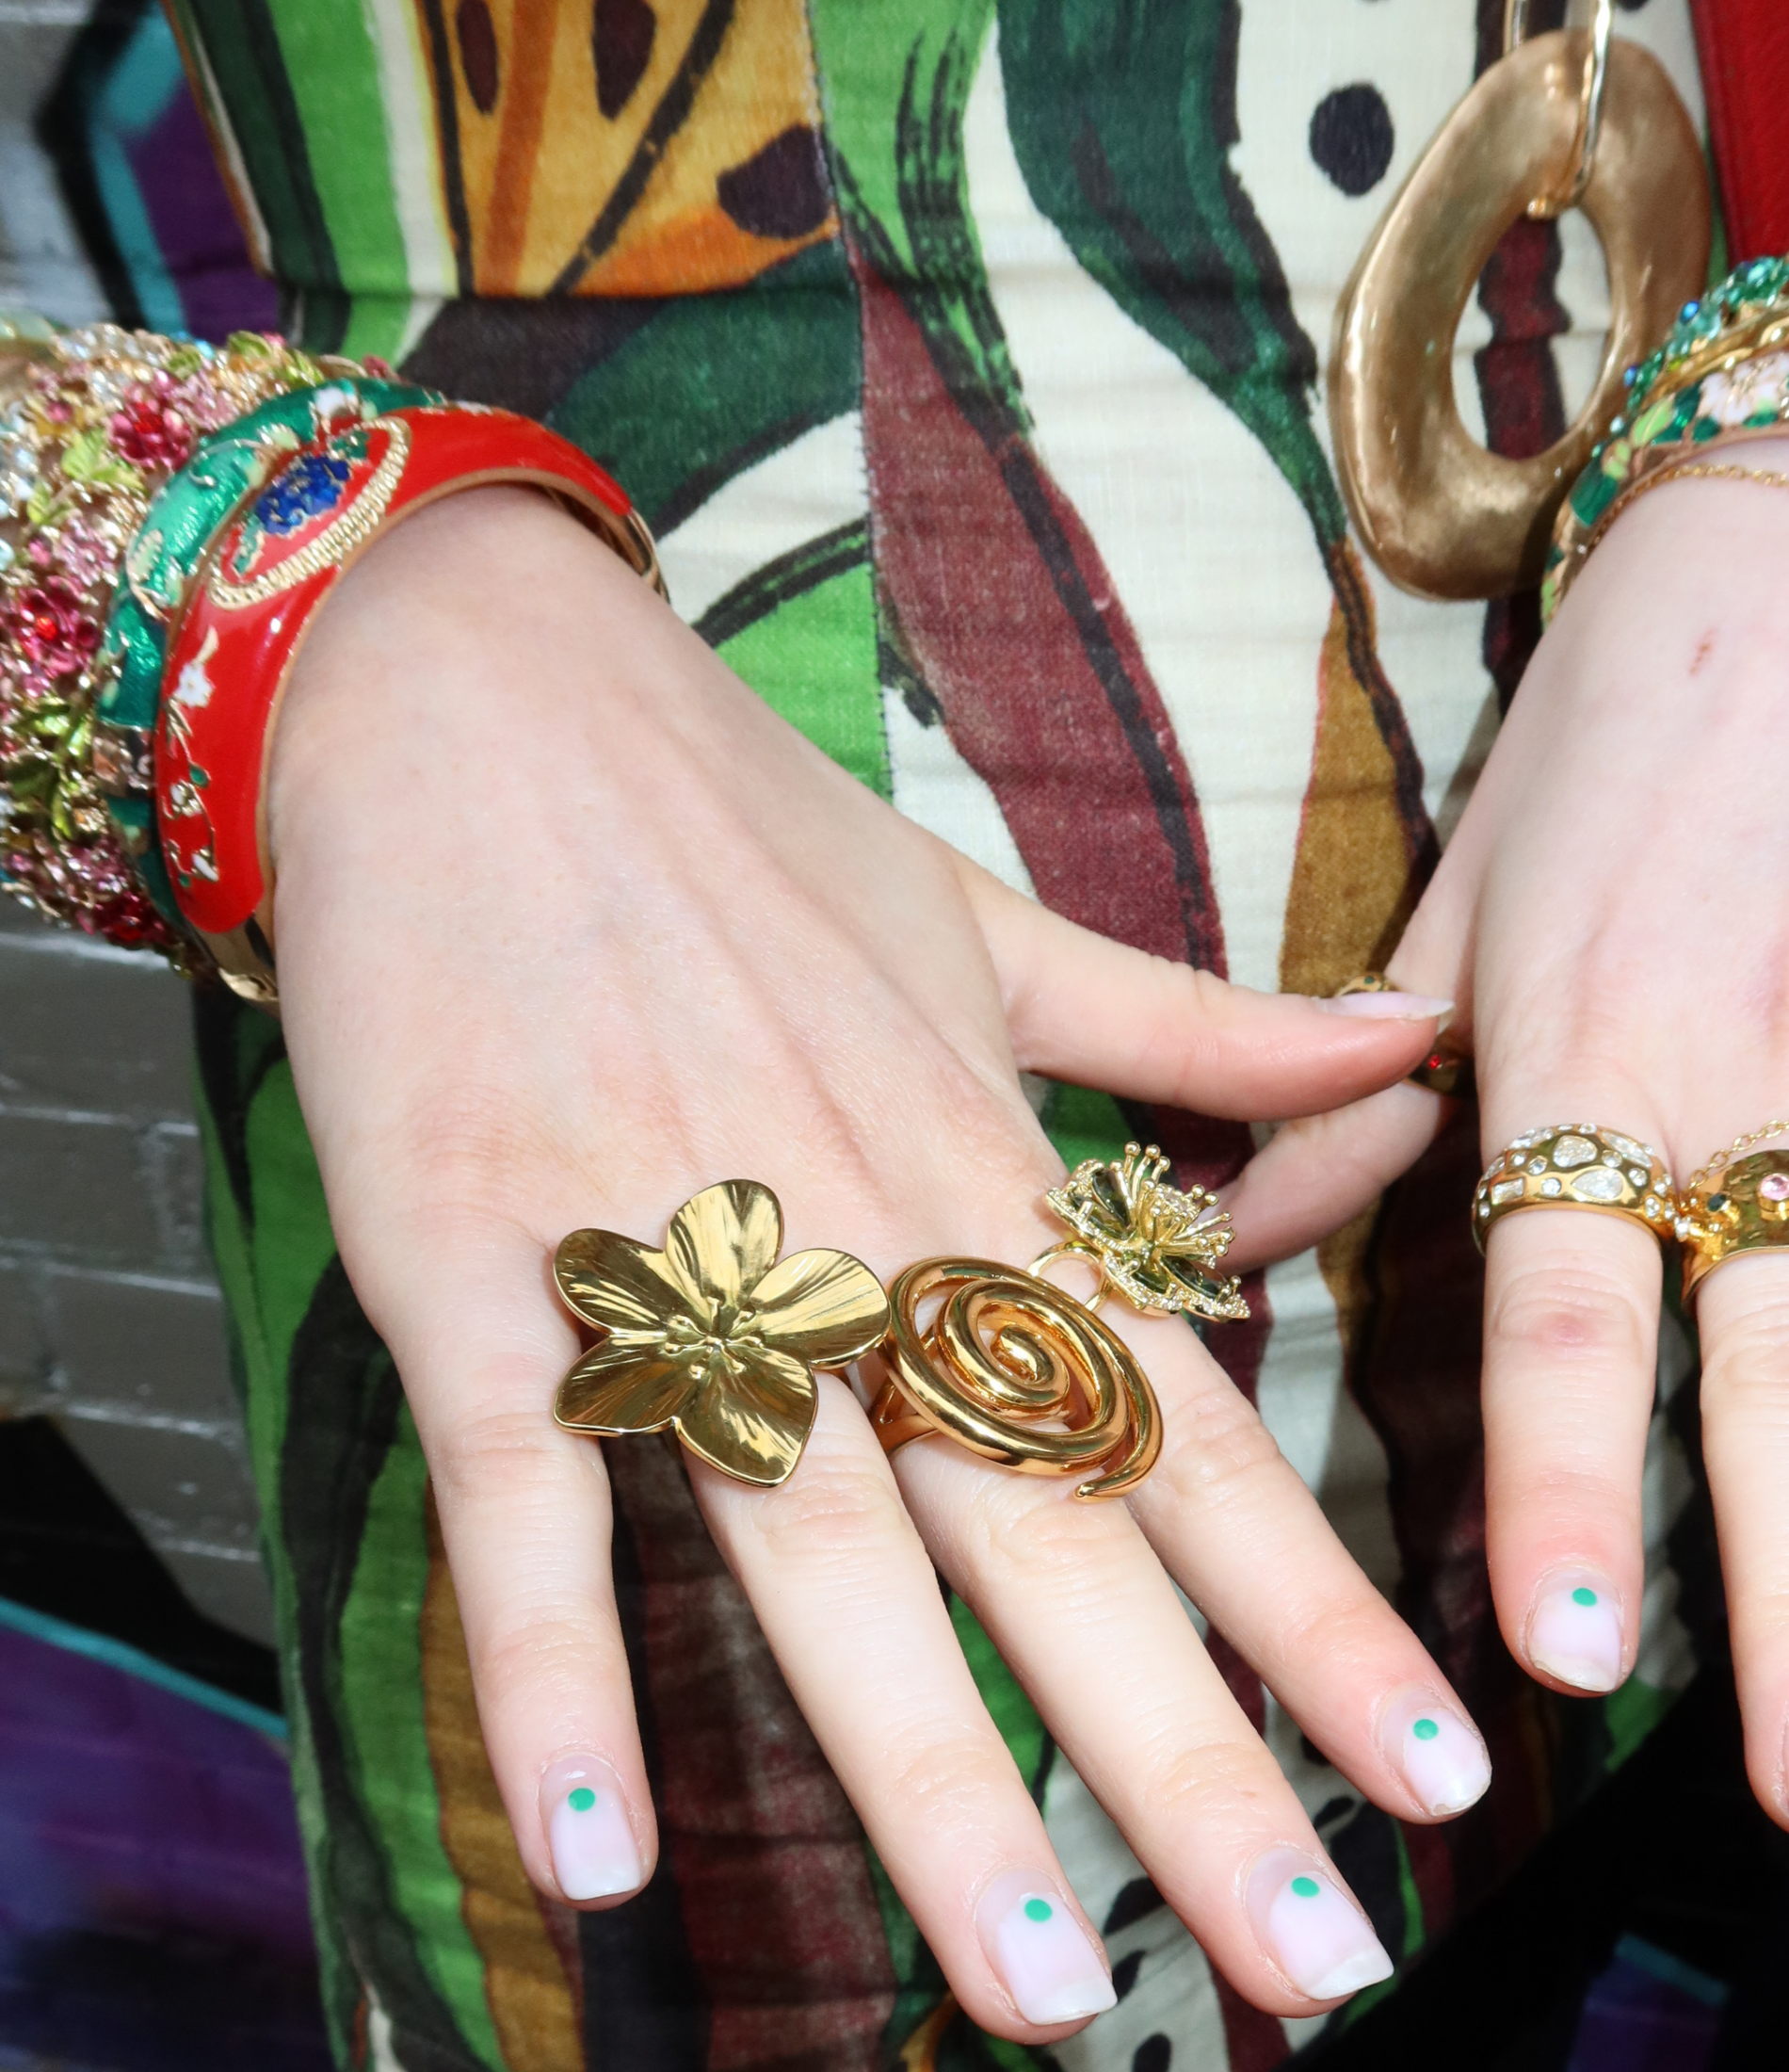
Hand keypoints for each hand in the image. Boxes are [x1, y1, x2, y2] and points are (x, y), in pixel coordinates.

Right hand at [269, 487, 1472, 2035]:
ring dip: (926, 1778)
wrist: (478, 697)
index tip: (1432, 1767)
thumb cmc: (734, 820)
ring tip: (1035, 1981)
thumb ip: (1196, 1022)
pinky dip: (554, 1665)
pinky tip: (596, 1851)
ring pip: (820, 1547)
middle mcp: (854, 1232)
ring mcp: (665, 1251)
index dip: (1316, 1607)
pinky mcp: (476, 1260)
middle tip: (1301, 1963)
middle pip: (1043, 1529)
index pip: (1182, 1424)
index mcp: (979, 1163)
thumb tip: (1407, 1044)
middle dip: (1186, 1760)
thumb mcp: (986, 919)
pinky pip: (527, 1491)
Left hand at [1226, 458, 1788, 1819]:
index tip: (1566, 1650)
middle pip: (1776, 1377)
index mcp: (1588, 1067)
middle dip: (1783, 1582)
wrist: (1784, 569)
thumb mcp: (1460, 915)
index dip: (1562, 1477)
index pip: (1567, 1312)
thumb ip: (1348, 1096)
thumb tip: (1212, 1245)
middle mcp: (1736, 1100)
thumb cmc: (1610, 744)